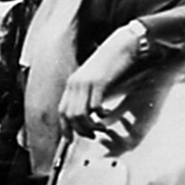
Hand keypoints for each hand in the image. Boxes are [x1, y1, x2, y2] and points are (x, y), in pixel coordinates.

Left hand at [58, 22, 140, 138]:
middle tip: (91, 135)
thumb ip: (87, 93)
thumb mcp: (93, 78)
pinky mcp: (98, 82)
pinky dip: (100, 115)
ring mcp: (85, 82)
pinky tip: (106, 115)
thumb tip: (88, 113)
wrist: (123, 44)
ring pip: (79, 114)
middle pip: (69, 115)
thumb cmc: (111, 62)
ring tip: (100, 128)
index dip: (65, 128)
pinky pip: (94, 106)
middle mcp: (75, 83)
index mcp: (72, 83)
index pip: (62, 111)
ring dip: (89, 126)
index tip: (70, 140)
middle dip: (79, 130)